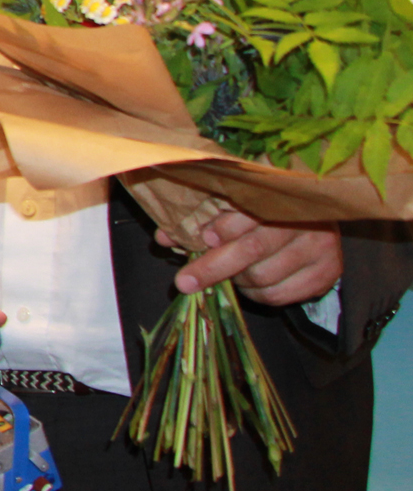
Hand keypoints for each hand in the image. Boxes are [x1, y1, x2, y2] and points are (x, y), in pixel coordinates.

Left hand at [168, 212, 340, 306]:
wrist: (320, 222)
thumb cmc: (266, 214)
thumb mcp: (237, 209)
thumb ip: (203, 221)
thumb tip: (163, 238)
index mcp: (280, 196)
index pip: (251, 212)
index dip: (225, 227)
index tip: (204, 238)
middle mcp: (304, 221)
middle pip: (252, 249)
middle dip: (213, 267)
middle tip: (184, 281)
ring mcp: (321, 248)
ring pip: (263, 276)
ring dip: (237, 280)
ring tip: (231, 272)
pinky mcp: (328, 274)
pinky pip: (278, 294)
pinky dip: (257, 294)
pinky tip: (253, 282)